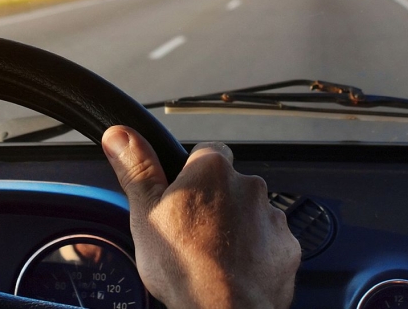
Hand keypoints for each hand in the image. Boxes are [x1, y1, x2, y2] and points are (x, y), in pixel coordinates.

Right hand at [102, 126, 299, 308]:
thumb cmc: (185, 266)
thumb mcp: (145, 213)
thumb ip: (137, 169)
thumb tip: (120, 135)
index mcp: (212, 171)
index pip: (206, 152)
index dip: (192, 175)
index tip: (182, 196)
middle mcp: (248, 187)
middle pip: (229, 185)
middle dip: (215, 204)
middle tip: (192, 233)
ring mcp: (272, 217)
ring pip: (250, 214)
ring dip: (237, 228)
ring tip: (214, 257)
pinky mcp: (287, 247)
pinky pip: (270, 242)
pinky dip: (257, 253)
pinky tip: (236, 270)